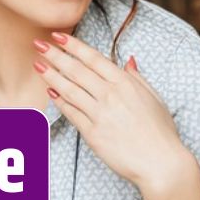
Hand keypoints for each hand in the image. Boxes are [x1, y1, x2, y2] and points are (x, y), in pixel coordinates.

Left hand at [33, 32, 196, 195]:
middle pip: (76, 70)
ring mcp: (100, 114)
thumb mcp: (155, 98)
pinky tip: (51, 92)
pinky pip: (71, 113)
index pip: (93, 58)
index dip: (73, 46)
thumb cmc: (161, 132)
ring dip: (51, 76)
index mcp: (126, 83)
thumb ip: (138, 78)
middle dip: (55, 55)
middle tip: (39, 45)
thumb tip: (128, 60)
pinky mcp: (92, 134)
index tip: (58, 36)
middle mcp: (110, 95)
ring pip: (69, 90)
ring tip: (38, 66)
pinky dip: (59, 102)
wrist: (160, 163)